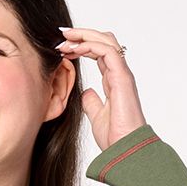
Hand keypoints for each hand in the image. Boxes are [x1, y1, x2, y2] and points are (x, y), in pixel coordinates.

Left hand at [56, 26, 145, 152]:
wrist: (125, 150)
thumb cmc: (115, 138)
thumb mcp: (96, 117)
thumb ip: (92, 103)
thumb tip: (86, 93)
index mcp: (113, 80)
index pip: (99, 52)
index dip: (81, 45)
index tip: (62, 47)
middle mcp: (119, 73)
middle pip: (103, 40)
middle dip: (81, 35)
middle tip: (61, 35)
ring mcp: (122, 73)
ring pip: (106, 40)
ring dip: (83, 36)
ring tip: (64, 39)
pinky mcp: (122, 77)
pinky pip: (107, 51)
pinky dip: (90, 45)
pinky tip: (74, 50)